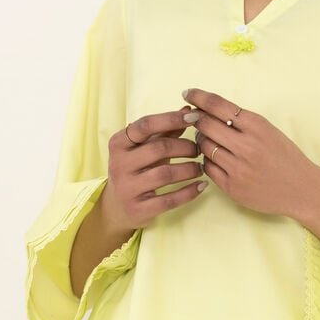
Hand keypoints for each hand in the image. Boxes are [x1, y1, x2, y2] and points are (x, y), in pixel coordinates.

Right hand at [101, 104, 205, 232]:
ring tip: (201, 167)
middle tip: (199, 149)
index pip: (146, 125)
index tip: (195, 117)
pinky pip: (169, 199)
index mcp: (118, 143)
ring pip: (166, 174)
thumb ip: (165, 130)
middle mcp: (119, 164)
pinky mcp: (138, 209)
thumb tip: (188, 110)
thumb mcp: (145, 147)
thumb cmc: (137, 169)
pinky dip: (189, 192)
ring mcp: (127, 188)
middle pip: (159, 148)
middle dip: (185, 147)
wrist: (117, 206)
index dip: (172, 119)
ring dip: (190, 169)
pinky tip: (201, 186)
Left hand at [181, 87, 319, 218]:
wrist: (302, 189)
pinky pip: (207, 167)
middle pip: (205, 124)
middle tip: (191, 117)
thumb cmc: (285, 157)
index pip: (218, 105)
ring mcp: (238, 168)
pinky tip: (215, 158)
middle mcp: (246, 145)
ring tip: (208, 139)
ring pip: (204, 146)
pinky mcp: (232, 187)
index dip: (199, 96)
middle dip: (195, 118)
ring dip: (201, 140)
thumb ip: (242, 121)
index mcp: (257, 126)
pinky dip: (207, 160)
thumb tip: (208, 109)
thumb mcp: (269, 130)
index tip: (188, 92)